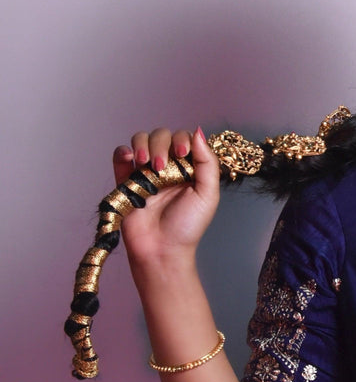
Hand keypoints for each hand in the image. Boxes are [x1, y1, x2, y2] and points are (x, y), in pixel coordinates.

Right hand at [112, 126, 219, 268]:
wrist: (161, 249)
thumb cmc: (187, 227)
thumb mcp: (208, 195)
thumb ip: (207, 164)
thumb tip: (198, 132)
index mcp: (188, 167)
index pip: (184, 139)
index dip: (182, 140)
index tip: (181, 153)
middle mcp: (167, 166)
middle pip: (161, 135)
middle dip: (161, 145)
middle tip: (161, 168)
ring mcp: (145, 171)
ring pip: (141, 140)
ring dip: (142, 145)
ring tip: (146, 164)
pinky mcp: (126, 180)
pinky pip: (120, 156)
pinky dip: (123, 151)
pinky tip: (130, 158)